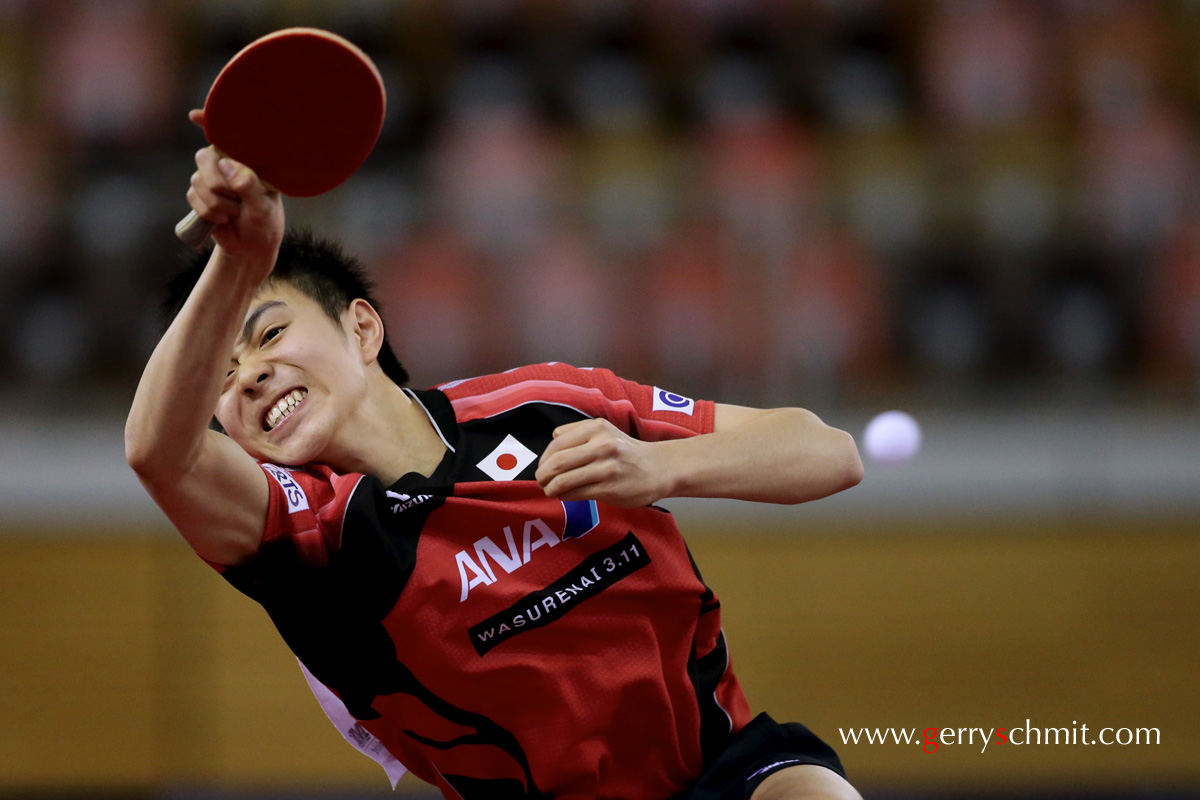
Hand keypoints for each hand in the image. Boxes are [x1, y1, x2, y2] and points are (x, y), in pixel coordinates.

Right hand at [185, 110, 282, 270]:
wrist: (251, 246)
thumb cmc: (265, 222)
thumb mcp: (263, 207)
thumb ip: (249, 187)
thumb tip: (227, 166)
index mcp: (248, 160)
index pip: (229, 135)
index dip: (210, 121)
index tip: (195, 115)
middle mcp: (228, 163)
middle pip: (204, 157)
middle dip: (216, 182)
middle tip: (235, 199)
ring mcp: (212, 177)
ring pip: (197, 180)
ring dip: (216, 203)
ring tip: (235, 212)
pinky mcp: (200, 193)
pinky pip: (192, 196)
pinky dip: (207, 212)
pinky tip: (223, 219)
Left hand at [536, 418, 672, 507]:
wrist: (658, 468)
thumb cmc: (626, 451)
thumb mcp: (605, 431)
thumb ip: (578, 433)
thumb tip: (551, 445)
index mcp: (596, 428)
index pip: (557, 443)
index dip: (544, 458)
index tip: (543, 467)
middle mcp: (601, 445)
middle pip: (557, 462)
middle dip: (543, 474)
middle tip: (540, 481)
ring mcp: (606, 468)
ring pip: (564, 480)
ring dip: (551, 488)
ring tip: (549, 490)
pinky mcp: (609, 488)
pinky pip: (577, 493)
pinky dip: (564, 496)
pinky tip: (564, 496)